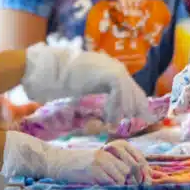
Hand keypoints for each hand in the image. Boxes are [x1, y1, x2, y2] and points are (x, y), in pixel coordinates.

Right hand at [2, 131, 151, 184]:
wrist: (57, 162)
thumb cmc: (79, 164)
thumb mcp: (99, 159)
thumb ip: (115, 164)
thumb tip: (135, 177)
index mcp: (111, 148)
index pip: (136, 157)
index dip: (144, 170)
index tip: (146, 181)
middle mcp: (108, 153)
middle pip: (131, 169)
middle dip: (134, 181)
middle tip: (134, 189)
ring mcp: (100, 161)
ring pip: (122, 177)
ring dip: (121, 185)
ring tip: (114, 187)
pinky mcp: (93, 171)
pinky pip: (110, 182)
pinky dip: (111, 188)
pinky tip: (105, 188)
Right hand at [22, 35, 150, 123]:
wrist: (49, 70)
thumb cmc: (60, 80)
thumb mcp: (84, 87)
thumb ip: (98, 92)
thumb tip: (107, 108)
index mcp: (108, 68)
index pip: (129, 87)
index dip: (136, 102)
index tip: (141, 117)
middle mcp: (113, 66)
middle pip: (134, 90)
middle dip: (138, 108)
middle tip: (138, 122)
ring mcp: (112, 68)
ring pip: (129, 93)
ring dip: (124, 110)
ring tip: (114, 123)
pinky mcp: (109, 74)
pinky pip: (121, 93)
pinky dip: (117, 107)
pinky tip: (109, 117)